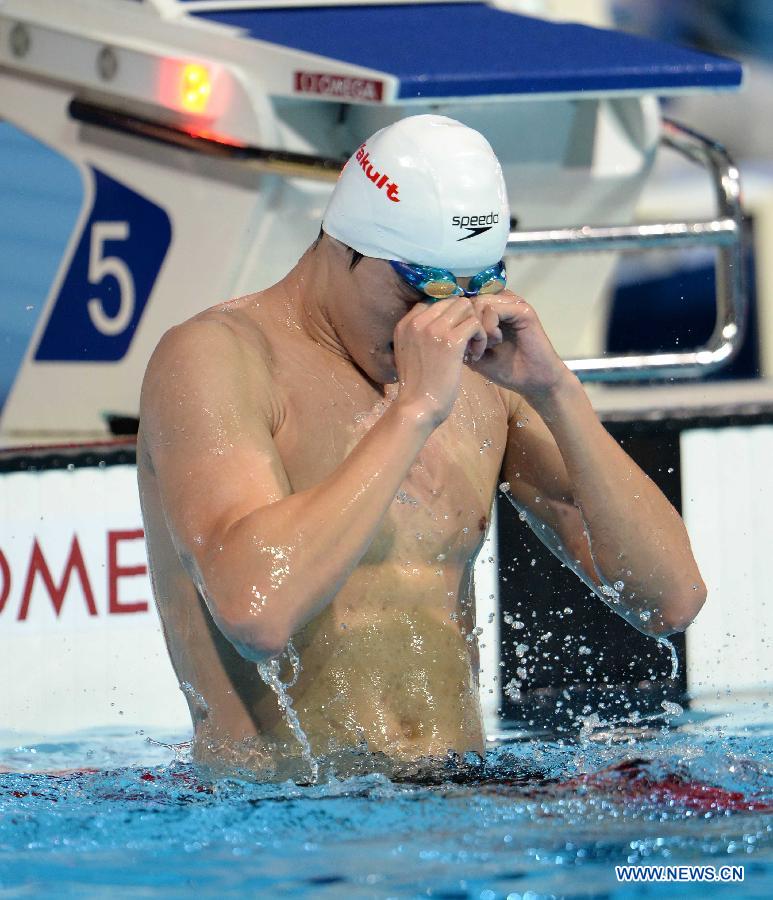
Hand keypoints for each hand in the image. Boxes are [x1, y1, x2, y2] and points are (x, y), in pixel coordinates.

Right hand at [393, 297, 486, 427]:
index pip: (434, 300)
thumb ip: (420, 335)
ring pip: (466, 307)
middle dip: (465, 318)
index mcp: (405, 323)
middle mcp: (417, 321)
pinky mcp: (451, 341)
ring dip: (475, 325)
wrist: (416, 408)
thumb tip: (443, 322)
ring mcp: (434, 329)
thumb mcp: (409, 354)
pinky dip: (482, 337)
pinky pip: (476, 324)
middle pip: (452, 300)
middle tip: (468, 342)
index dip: (450, 314)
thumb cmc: (416, 388)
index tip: (454, 335)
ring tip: (472, 348)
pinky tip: (476, 355)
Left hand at [468, 291, 569, 404]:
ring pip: (479, 303)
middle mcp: (500, 302)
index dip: (458, 323)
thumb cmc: (505, 368)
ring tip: (484, 348)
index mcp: (489, 310)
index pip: (463, 303)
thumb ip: (460, 337)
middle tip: (473, 350)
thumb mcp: (474, 353)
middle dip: (466, 326)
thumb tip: (442, 327)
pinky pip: (493, 309)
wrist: (532, 381)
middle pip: (469, 301)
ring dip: (477, 328)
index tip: (462, 347)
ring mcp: (512, 303)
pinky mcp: (522, 309)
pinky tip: (495, 343)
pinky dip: (489, 328)